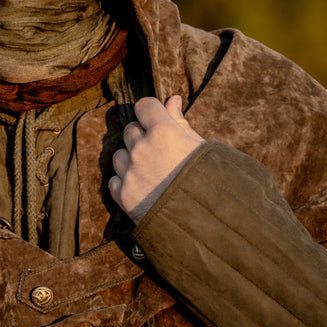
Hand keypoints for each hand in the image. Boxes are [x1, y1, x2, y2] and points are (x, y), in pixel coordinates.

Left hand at [109, 96, 203, 224]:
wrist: (209, 226)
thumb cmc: (211, 182)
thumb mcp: (200, 148)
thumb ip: (180, 122)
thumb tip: (173, 99)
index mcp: (164, 131)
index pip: (144, 105)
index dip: (151, 112)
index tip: (157, 121)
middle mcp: (142, 148)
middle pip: (130, 129)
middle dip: (142, 137)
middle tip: (160, 153)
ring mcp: (130, 172)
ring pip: (119, 154)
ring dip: (131, 160)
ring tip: (153, 173)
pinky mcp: (123, 194)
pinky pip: (115, 179)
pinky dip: (125, 182)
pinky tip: (144, 188)